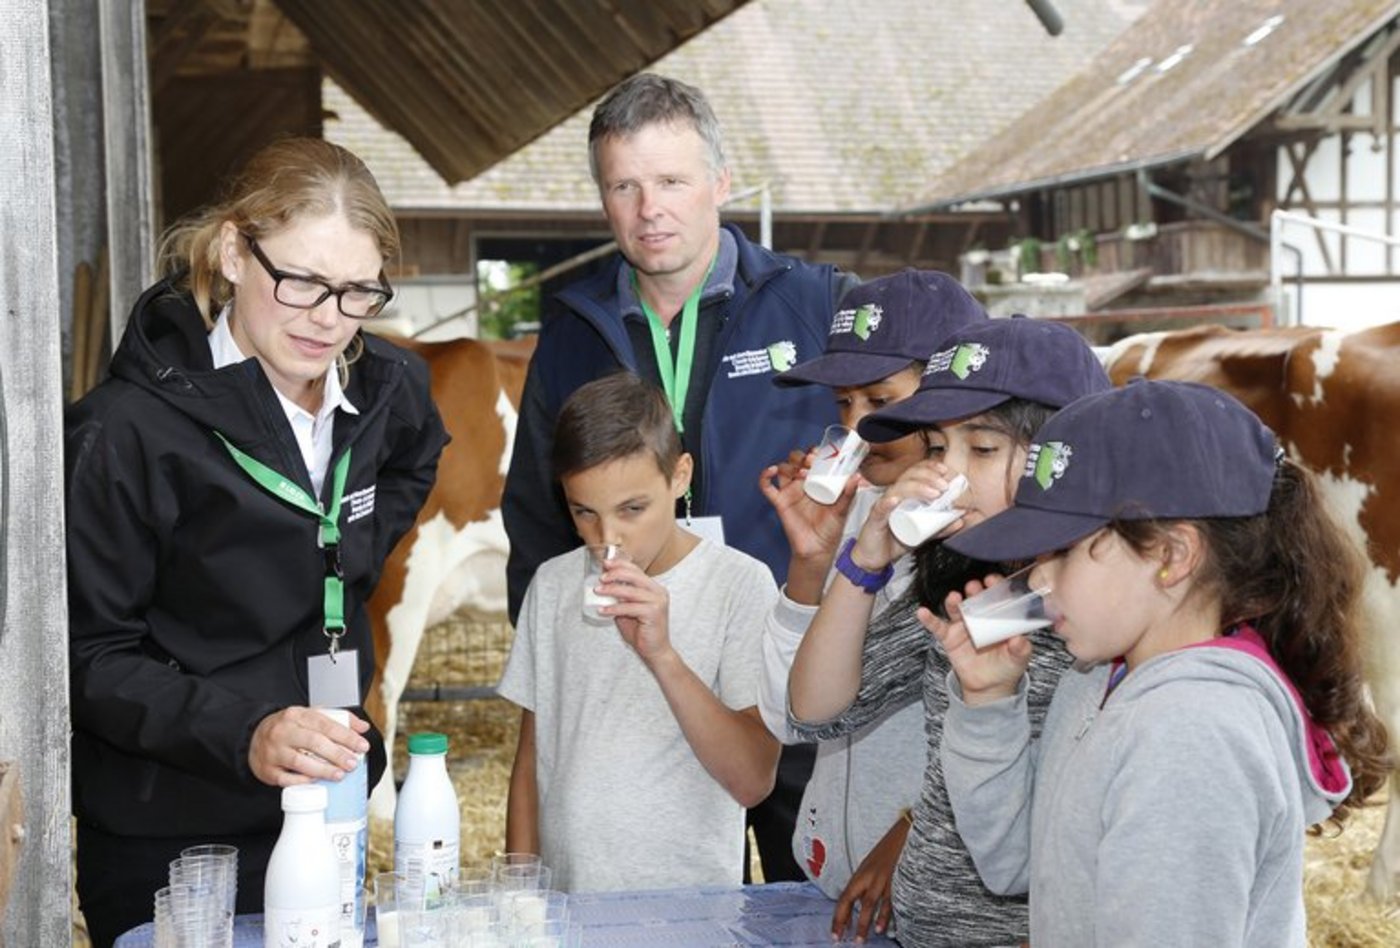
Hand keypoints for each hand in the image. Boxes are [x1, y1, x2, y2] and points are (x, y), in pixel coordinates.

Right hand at [249, 705, 371, 787]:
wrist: (253, 737)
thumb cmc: (289, 728)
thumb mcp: (310, 716)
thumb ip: (338, 719)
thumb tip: (363, 727)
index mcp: (296, 715)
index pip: (325, 724)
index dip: (346, 736)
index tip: (361, 746)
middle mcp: (283, 732)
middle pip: (314, 743)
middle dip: (337, 754)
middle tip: (352, 763)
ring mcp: (273, 751)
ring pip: (300, 762)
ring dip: (323, 770)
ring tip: (339, 775)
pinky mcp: (267, 770)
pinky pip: (286, 779)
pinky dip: (303, 782)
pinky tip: (316, 782)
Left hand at [597, 557, 672, 663]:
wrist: (655, 651)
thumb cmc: (641, 631)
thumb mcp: (628, 610)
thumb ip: (620, 598)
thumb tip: (603, 586)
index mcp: (654, 588)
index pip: (637, 571)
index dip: (620, 564)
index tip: (606, 563)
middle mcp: (658, 592)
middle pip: (635, 576)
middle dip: (615, 574)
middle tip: (601, 578)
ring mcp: (658, 602)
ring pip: (631, 591)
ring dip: (611, 590)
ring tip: (598, 591)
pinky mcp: (653, 613)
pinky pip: (629, 607)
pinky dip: (614, 608)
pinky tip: (603, 611)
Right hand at [759, 448, 854, 561]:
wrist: (817, 549)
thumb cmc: (831, 530)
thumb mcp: (842, 510)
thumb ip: (848, 494)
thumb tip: (856, 476)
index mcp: (818, 481)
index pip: (813, 459)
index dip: (814, 452)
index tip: (820, 453)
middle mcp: (803, 483)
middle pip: (796, 460)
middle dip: (801, 456)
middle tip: (810, 462)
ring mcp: (790, 491)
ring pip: (783, 469)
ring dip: (789, 465)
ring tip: (800, 473)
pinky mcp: (780, 502)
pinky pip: (766, 486)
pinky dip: (765, 476)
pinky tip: (772, 471)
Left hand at [832, 815, 910, 941]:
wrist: (905, 832)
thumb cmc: (889, 850)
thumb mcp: (872, 866)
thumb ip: (866, 884)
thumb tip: (860, 903)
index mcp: (861, 874)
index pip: (845, 897)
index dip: (838, 915)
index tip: (835, 932)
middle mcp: (868, 876)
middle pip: (852, 900)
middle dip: (845, 921)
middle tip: (841, 939)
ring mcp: (882, 878)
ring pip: (869, 903)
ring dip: (864, 923)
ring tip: (860, 939)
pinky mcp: (897, 879)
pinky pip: (889, 900)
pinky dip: (884, 916)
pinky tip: (880, 928)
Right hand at [853, 460, 960, 568]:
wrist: (875, 558)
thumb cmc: (894, 541)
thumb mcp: (922, 534)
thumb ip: (939, 527)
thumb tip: (960, 520)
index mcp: (903, 495)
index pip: (915, 473)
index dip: (930, 468)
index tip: (945, 471)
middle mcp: (892, 496)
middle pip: (908, 477)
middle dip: (928, 477)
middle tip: (943, 486)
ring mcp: (883, 507)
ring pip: (897, 490)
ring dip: (916, 488)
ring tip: (932, 494)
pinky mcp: (874, 520)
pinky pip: (880, 509)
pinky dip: (888, 503)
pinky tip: (896, 500)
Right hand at [919, 576, 1032, 705]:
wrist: (989, 687)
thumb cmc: (1006, 667)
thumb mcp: (1018, 659)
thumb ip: (1021, 649)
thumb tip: (1019, 640)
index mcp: (999, 618)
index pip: (998, 597)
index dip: (995, 587)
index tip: (992, 581)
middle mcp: (980, 618)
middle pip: (976, 599)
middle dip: (974, 590)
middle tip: (974, 587)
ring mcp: (963, 626)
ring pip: (956, 608)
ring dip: (954, 601)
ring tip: (954, 598)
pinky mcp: (950, 637)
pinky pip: (937, 627)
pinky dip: (929, 619)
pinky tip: (923, 613)